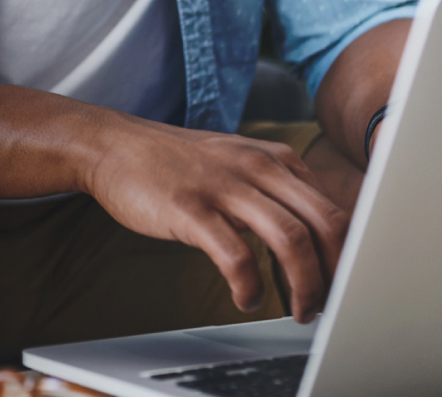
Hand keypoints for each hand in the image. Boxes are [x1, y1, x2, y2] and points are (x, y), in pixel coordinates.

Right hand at [80, 111, 348, 323]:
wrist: (110, 144)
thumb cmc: (170, 160)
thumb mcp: (233, 160)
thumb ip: (271, 187)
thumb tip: (312, 235)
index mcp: (270, 157)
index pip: (332, 208)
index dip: (345, 255)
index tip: (337, 283)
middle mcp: (254, 166)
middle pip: (325, 224)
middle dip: (335, 275)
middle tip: (324, 304)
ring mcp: (222, 185)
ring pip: (290, 240)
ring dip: (303, 287)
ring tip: (295, 310)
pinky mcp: (189, 208)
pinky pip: (237, 256)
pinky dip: (250, 287)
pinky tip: (245, 298)